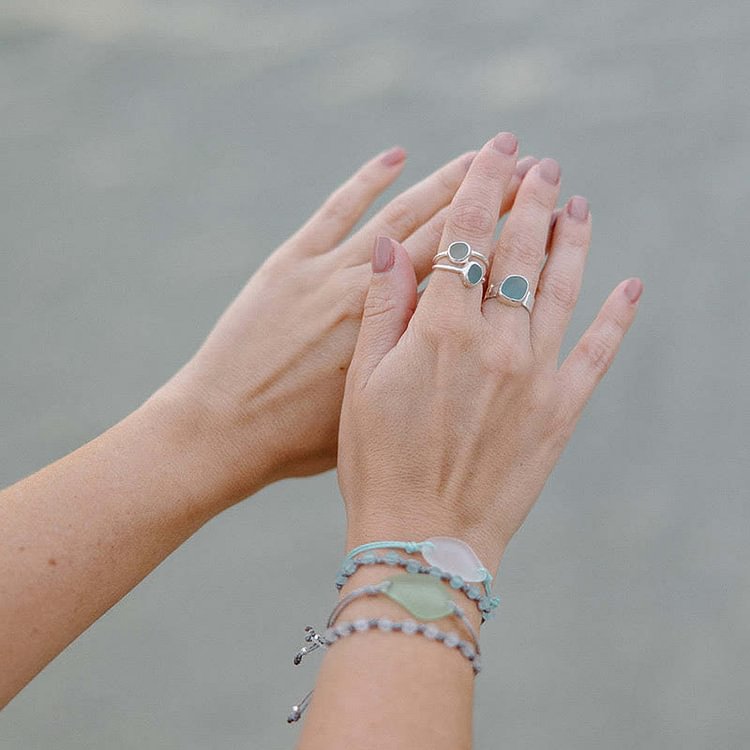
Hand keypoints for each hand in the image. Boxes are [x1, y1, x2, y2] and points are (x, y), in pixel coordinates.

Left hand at [152, 146, 536, 510]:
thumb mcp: (371, 414)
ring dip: (443, 181)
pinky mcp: (290, 263)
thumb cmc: (299, 442)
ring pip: (400, 214)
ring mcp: (329, 271)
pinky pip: (337, 210)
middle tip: (529, 166)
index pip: (466, 275)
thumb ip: (413, 374)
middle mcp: (371, 293)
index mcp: (398, 335)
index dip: (506, 242)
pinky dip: (366, 181)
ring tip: (480, 155)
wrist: (222, 433)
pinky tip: (396, 156)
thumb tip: (454, 350)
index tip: (539, 213)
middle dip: (490, 197)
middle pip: (445, 233)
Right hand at [338, 132, 641, 573]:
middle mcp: (495, 342)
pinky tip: (630, 288)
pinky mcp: (559, 412)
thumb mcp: (362, 381)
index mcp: (441, 330)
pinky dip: (616, 318)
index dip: (483, 189)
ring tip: (578, 205)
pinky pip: (595, 354)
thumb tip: (390, 245)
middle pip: (519, 253)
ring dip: (572, 243)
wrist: (422, 535)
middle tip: (544, 165)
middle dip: (532, 201)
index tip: (496, 153)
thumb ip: (382, 308)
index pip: (468, 237)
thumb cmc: (378, 461)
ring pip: (560, 290)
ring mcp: (534, 376)